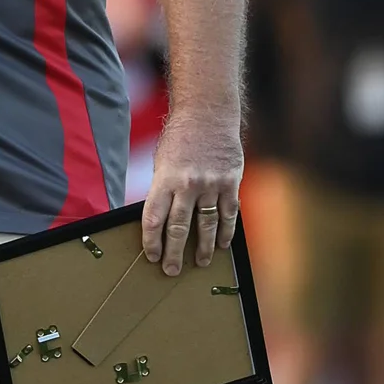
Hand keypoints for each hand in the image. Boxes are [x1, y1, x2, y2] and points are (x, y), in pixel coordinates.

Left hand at [142, 111, 242, 276]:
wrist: (207, 113)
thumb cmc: (179, 138)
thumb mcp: (162, 162)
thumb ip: (163, 191)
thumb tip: (161, 221)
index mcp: (165, 179)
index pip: (154, 219)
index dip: (152, 241)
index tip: (152, 256)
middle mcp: (188, 184)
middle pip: (179, 228)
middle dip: (174, 253)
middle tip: (171, 270)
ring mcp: (211, 184)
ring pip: (207, 225)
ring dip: (204, 248)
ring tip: (200, 263)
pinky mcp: (231, 182)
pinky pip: (229, 213)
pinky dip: (227, 231)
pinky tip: (224, 244)